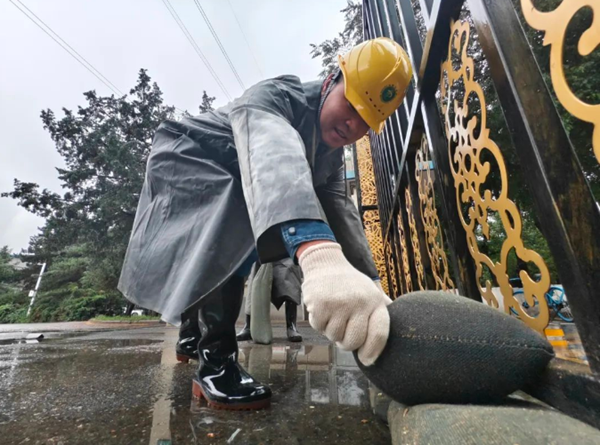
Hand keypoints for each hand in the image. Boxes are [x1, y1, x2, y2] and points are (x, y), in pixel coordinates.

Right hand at [298, 242, 389, 365]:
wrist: (325, 262)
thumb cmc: (350, 283)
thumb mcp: (371, 292)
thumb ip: (382, 309)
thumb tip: (401, 329)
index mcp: (375, 301)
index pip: (379, 334)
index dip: (373, 352)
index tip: (367, 360)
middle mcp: (360, 302)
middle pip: (353, 342)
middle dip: (346, 342)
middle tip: (343, 329)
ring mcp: (340, 303)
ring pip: (334, 337)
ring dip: (331, 330)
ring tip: (333, 313)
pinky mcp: (321, 304)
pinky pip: (319, 328)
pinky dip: (318, 323)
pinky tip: (322, 309)